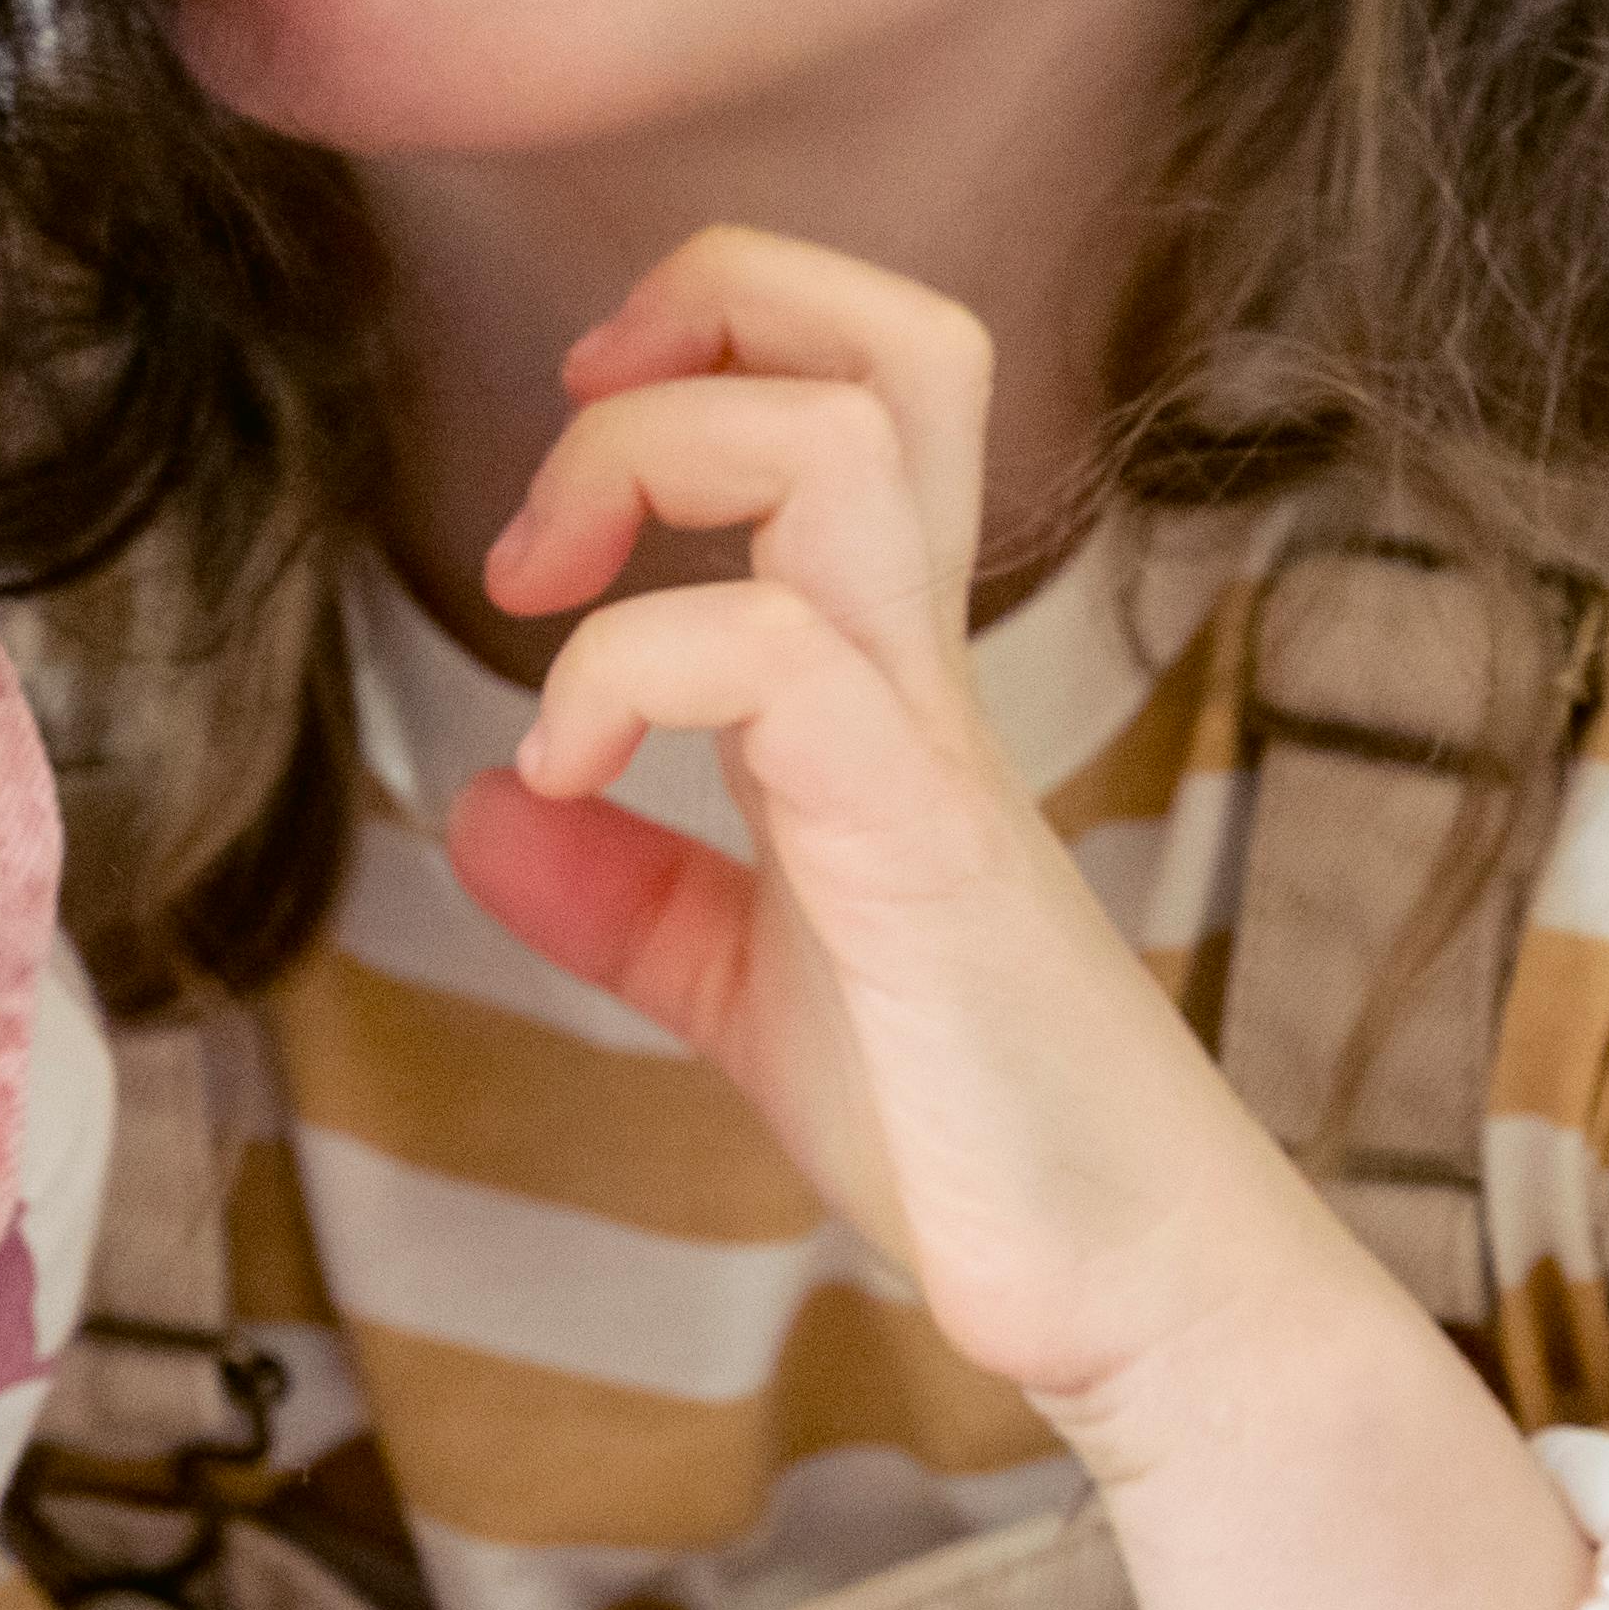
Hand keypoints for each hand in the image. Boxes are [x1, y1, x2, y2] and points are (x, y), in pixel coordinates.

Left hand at [435, 227, 1358, 1444]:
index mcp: (886, 671)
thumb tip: (483, 808)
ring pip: (839, 441)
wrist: (1125, 1297)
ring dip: (644, 461)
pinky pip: (774, 655)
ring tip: (544, 597)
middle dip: (703, 313)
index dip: (714, 334)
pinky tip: (560, 768)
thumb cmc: (966, 1127)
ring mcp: (934, 744)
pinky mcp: (925, 850)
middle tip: (567, 482)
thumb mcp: (746, 989)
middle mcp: (925, 668)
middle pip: (891, 339)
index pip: (864, 379)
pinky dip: (619, 670)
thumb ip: (627, 893)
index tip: (581, 454)